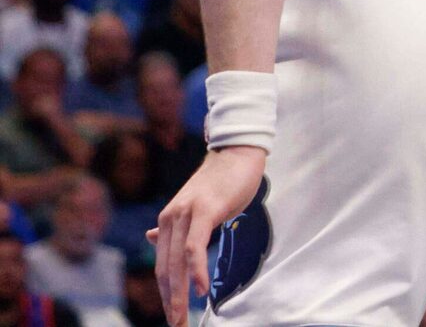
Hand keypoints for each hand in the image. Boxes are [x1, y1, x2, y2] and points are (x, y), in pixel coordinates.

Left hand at [151, 145, 263, 325]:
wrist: (238, 150)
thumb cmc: (223, 180)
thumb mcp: (197, 206)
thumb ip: (177, 226)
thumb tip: (152, 238)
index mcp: (167, 221)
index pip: (162, 266)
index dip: (165, 293)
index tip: (172, 314)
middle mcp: (170, 219)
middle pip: (165, 270)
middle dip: (169, 302)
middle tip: (176, 324)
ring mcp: (185, 214)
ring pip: (176, 263)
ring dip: (179, 295)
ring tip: (183, 317)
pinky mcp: (203, 210)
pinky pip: (194, 248)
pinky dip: (196, 271)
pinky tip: (201, 290)